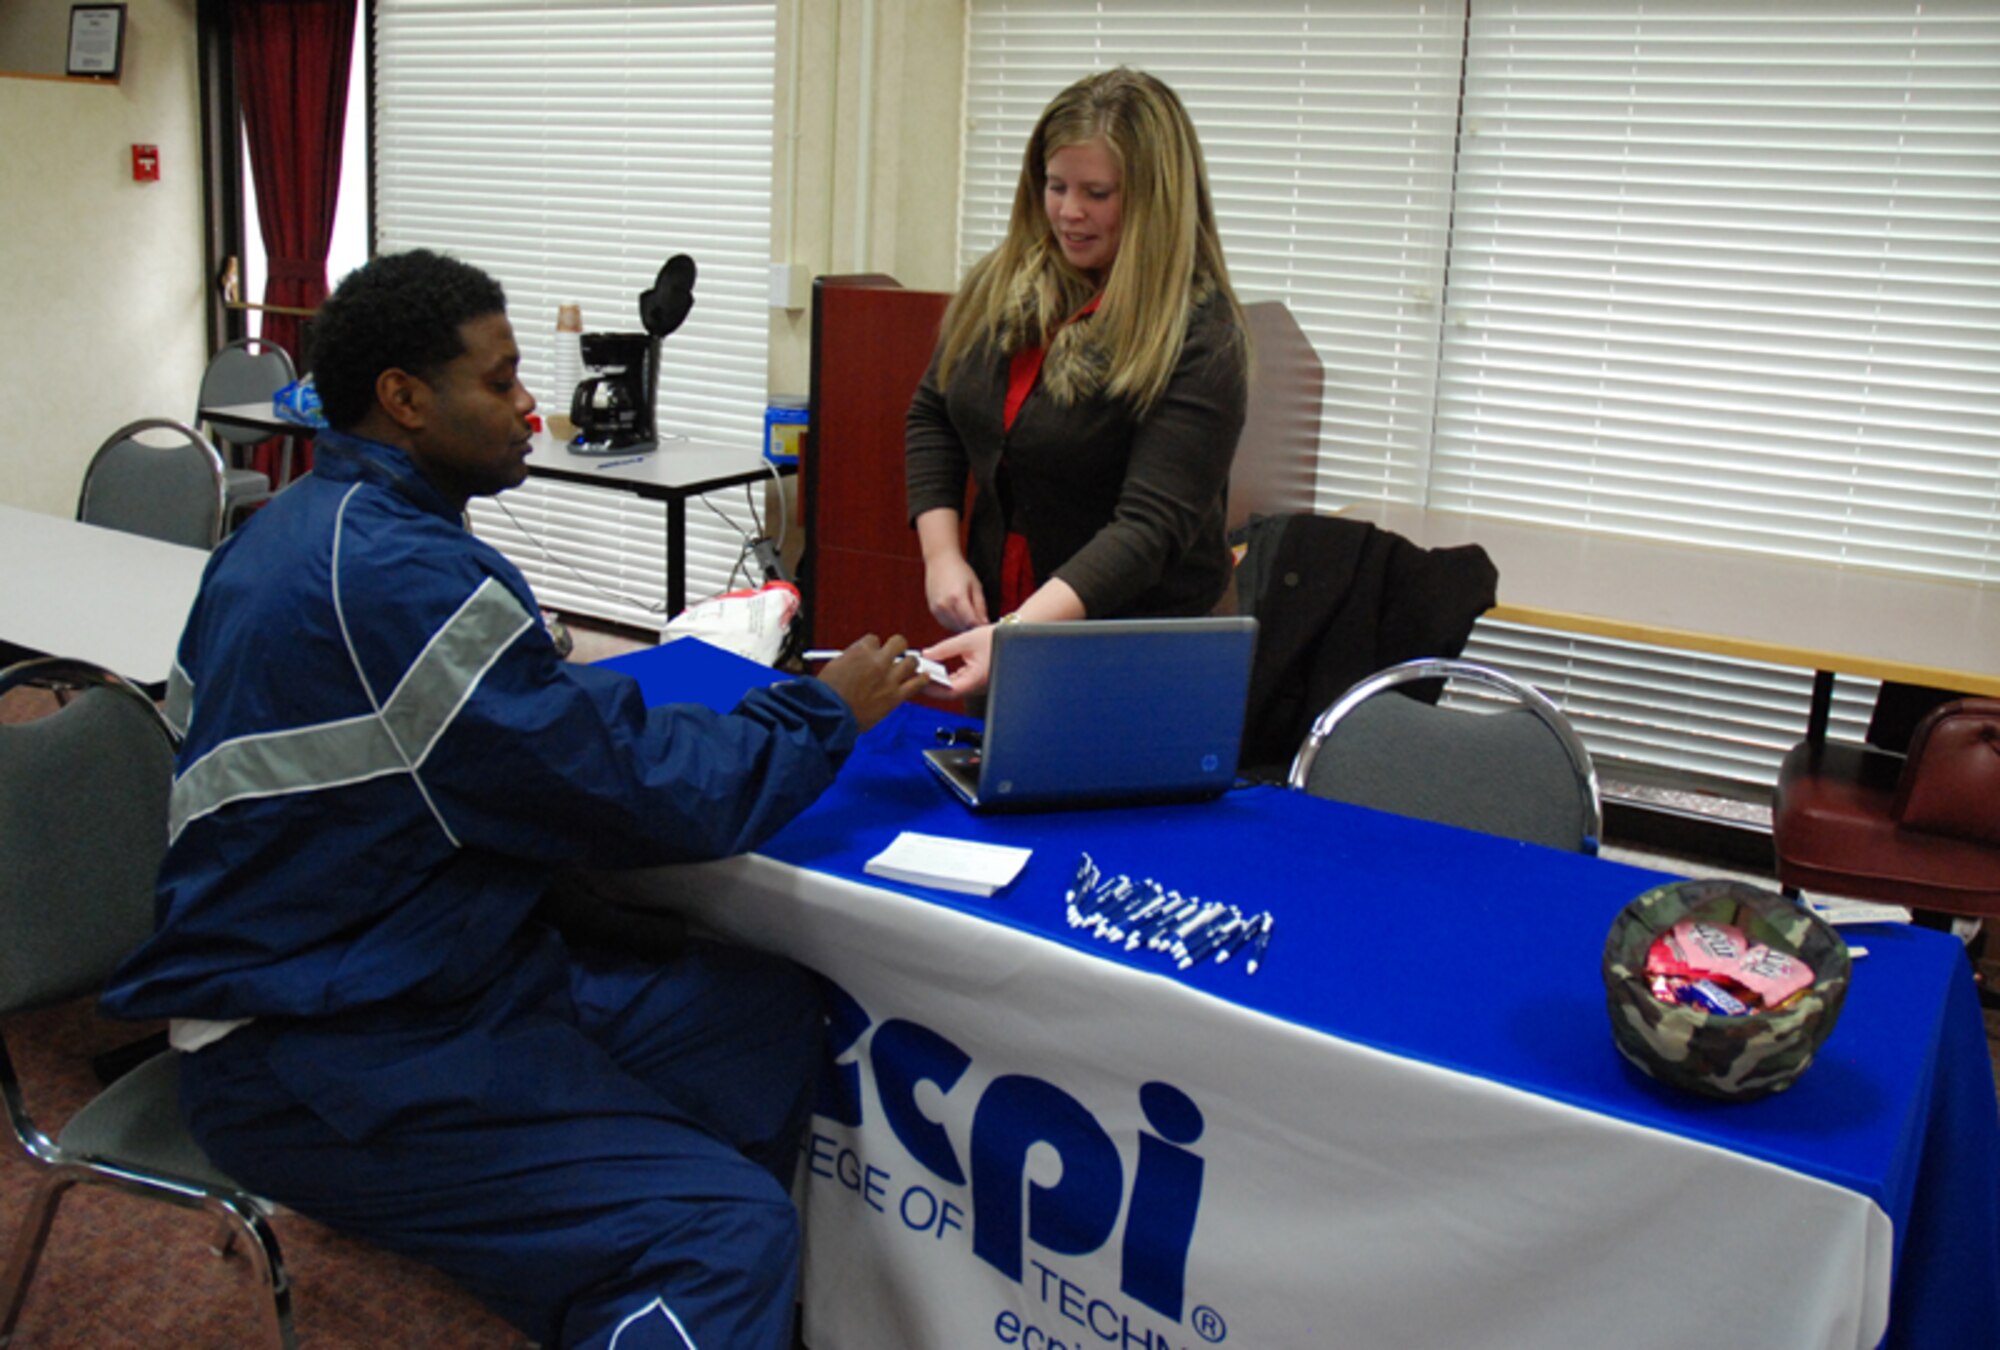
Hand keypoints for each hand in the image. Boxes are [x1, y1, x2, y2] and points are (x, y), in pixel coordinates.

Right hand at [814, 634, 930, 731]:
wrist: (830, 714)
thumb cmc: (828, 693)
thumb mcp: (835, 666)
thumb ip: (851, 659)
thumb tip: (860, 660)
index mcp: (861, 651)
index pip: (874, 640)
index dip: (874, 648)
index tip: (873, 655)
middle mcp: (878, 661)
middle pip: (898, 642)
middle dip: (897, 647)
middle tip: (895, 654)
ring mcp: (889, 678)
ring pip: (911, 661)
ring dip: (910, 662)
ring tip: (909, 666)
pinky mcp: (895, 696)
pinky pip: (917, 683)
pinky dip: (922, 679)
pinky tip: (924, 677)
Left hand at [922, 624, 997, 696]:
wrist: (1013, 637)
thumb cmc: (996, 638)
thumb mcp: (966, 640)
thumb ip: (944, 648)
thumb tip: (925, 654)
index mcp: (977, 679)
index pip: (950, 691)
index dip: (932, 688)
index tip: (918, 679)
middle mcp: (978, 686)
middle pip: (950, 692)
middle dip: (931, 686)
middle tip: (915, 677)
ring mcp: (978, 685)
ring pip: (953, 689)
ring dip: (937, 682)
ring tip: (922, 672)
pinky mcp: (977, 680)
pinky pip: (959, 683)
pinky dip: (946, 678)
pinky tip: (934, 671)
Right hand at [924, 553, 988, 632]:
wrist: (940, 561)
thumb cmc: (959, 570)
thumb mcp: (976, 586)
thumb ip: (980, 606)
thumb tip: (985, 622)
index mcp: (957, 598)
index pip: (971, 622)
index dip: (981, 626)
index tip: (987, 626)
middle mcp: (945, 605)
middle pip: (962, 627)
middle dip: (973, 627)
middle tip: (980, 622)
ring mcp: (937, 609)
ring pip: (953, 628)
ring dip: (964, 627)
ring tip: (970, 617)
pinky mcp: (933, 610)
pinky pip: (946, 623)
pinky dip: (955, 624)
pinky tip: (960, 616)